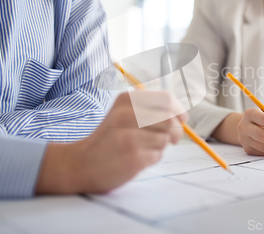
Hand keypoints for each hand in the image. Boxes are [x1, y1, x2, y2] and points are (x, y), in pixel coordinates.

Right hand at [36, 91, 185, 193]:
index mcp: (127, 100)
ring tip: (143, 147)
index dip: (179, 110)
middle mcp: (128, 114)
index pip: (166, 99)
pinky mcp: (133, 156)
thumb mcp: (123, 114)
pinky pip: (158, 155)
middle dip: (176, 130)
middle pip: (170, 118)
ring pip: (166, 138)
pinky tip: (136, 158)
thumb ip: (150, 110)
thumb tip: (183, 117)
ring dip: (161, 145)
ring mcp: (130, 136)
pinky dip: (152, 158)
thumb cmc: (109, 139)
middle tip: (172, 139)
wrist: (80, 164)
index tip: (182, 120)